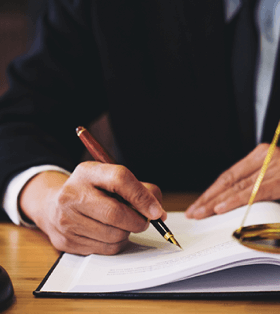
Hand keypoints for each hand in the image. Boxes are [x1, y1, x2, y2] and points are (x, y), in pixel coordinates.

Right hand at [19, 162, 165, 254]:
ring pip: (113, 235)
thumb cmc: (90, 191)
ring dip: (127, 233)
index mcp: (87, 172)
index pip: (119, 179)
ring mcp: (67, 220)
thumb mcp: (109, 179)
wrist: (53, 206)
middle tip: (144, 220)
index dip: (142, 196)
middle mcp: (72, 194)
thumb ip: (137, 189)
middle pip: (116, 213)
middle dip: (138, 221)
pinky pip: (105, 249)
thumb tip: (158, 211)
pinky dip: (116, 243)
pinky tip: (110, 233)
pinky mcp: (67, 241)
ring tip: (122, 224)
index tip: (156, 211)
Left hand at [185, 143, 279, 218]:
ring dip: (215, 203)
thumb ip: (254, 185)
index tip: (198, 203)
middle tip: (193, 212)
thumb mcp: (274, 176)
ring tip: (200, 213)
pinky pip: (252, 193)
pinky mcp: (278, 182)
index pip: (228, 176)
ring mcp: (272, 169)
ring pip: (236, 188)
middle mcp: (263, 160)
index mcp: (260, 156)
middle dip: (208, 199)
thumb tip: (230, 201)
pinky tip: (220, 209)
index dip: (211, 191)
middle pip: (228, 182)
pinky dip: (234, 201)